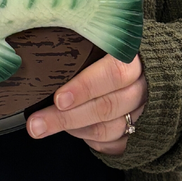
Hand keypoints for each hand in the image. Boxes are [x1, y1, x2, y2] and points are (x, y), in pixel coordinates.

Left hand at [26, 54, 145, 154]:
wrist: (143, 64)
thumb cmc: (112, 46)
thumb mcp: (102, 37)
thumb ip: (82, 42)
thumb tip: (44, 46)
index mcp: (133, 57)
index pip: (114, 73)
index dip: (86, 87)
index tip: (59, 99)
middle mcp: (144, 86)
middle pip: (107, 106)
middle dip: (67, 118)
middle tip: (37, 124)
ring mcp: (144, 111)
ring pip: (109, 128)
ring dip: (75, 129)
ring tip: (45, 126)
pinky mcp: (141, 131)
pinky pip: (115, 143)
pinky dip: (91, 139)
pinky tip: (74, 130)